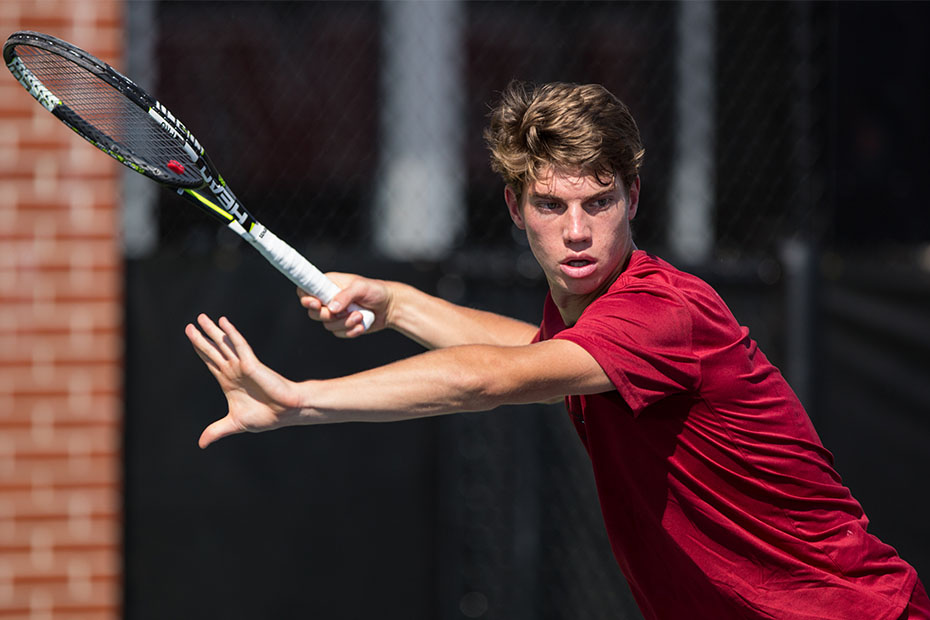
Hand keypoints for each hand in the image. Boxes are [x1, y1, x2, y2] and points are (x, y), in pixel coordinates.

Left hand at [185, 314, 303, 447]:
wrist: (285, 412)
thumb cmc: (265, 416)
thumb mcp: (234, 424)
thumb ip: (216, 430)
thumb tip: (201, 443)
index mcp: (228, 382)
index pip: (210, 362)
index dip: (200, 350)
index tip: (192, 337)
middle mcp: (233, 370)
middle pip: (213, 350)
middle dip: (201, 338)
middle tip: (190, 325)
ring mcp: (242, 365)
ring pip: (223, 344)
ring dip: (213, 331)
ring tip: (201, 318)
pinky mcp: (251, 363)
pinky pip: (239, 345)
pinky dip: (231, 334)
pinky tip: (223, 323)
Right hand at [298, 272, 390, 337]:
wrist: (389, 307)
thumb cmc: (375, 290)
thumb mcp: (361, 287)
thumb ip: (345, 295)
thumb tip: (332, 307)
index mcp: (328, 284)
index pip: (306, 290)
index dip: (305, 298)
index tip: (315, 304)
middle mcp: (328, 299)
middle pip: (313, 312)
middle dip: (327, 315)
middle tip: (342, 312)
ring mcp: (335, 314)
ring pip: (328, 325)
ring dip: (344, 323)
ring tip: (360, 316)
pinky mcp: (342, 326)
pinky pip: (339, 333)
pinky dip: (351, 331)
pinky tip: (362, 324)